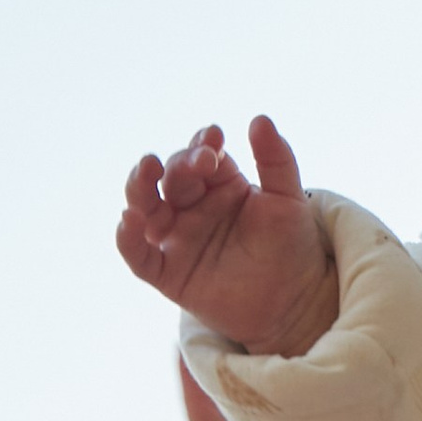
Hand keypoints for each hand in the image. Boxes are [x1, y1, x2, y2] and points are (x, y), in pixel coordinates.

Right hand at [119, 115, 339, 359]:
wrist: (293, 301)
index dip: (202, 143)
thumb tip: (259, 118)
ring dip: (139, 186)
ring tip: (146, 170)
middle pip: (170, 176)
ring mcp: (176, 238)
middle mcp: (191, 206)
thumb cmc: (291, 245)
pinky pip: (138, 254)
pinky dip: (127, 237)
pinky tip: (129, 220)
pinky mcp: (167, 272)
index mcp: (219, 183)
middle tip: (200, 162)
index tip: (215, 138)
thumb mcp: (289, 199)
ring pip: (144, 207)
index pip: (200, 154)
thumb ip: (277, 160)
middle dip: (180, 164)